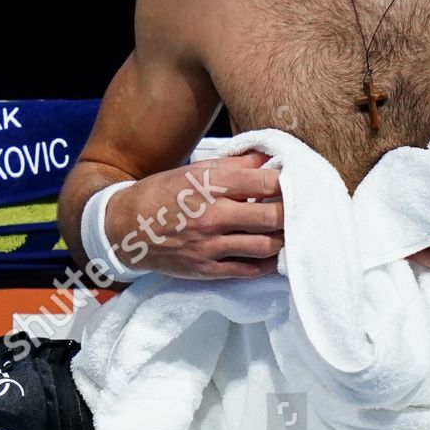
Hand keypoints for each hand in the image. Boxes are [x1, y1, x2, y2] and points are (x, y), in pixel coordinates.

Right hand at [105, 150, 283, 279]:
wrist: (126, 226)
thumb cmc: (164, 193)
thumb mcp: (196, 169)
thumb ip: (236, 165)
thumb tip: (270, 159)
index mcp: (211, 185)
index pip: (266, 183)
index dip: (289, 182)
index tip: (299, 181)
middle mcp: (213, 216)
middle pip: (273, 216)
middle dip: (294, 211)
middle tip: (303, 207)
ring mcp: (211, 246)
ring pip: (267, 245)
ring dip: (285, 238)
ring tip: (290, 230)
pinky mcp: (207, 269)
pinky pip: (250, 269)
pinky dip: (269, 262)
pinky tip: (275, 252)